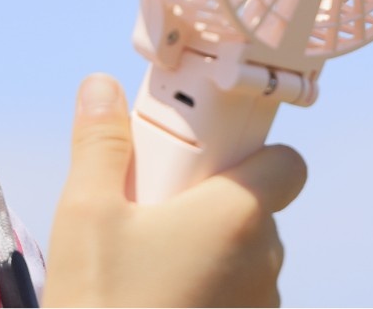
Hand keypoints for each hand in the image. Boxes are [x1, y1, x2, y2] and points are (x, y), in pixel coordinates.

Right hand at [44, 74, 305, 307]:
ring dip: (212, 260)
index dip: (256, 155)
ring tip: (148, 273)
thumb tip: (101, 86)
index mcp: (237, 216)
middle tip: (153, 217)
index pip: (288, 164)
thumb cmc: (101, 305)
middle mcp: (265, 264)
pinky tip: (159, 305)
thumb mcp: (85, 216)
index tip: (208, 162)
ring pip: (247, 265)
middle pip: (257, 213)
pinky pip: (238, 307)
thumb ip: (100, 144)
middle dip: (213, 208)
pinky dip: (210, 300)